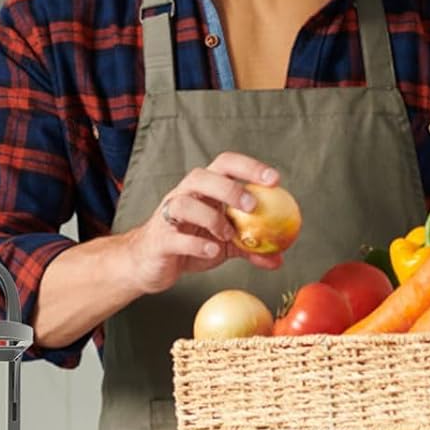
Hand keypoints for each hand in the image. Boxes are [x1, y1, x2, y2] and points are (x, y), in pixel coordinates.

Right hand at [123, 152, 286, 296]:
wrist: (149, 264)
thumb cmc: (189, 245)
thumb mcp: (223, 245)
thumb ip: (249, 247)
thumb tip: (279, 258)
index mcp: (203, 189)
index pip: (226, 165)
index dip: (250, 167)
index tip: (275, 180)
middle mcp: (184, 195)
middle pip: (203, 176)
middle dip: (230, 188)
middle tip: (252, 206)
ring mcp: (168, 216)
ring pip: (185, 203)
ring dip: (211, 217)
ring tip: (227, 235)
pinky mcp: (159, 239)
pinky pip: (176, 237)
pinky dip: (196, 243)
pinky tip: (212, 252)